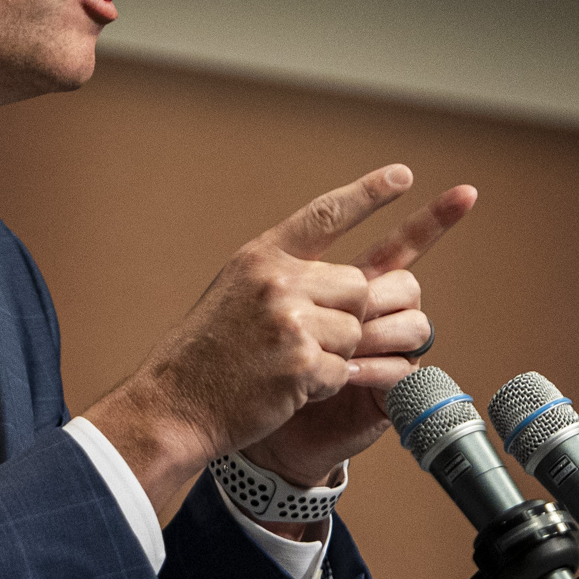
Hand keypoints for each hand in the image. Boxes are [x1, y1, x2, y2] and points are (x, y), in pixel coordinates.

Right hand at [83, 165, 475, 515]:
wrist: (175, 403)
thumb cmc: (207, 355)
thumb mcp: (236, 293)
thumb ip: (283, 278)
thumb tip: (347, 285)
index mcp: (262, 257)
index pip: (326, 215)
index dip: (368, 194)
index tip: (403, 175)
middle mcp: (277, 280)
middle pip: (357, 287)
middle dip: (347, 317)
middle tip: (308, 341)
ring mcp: (289, 320)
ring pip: (355, 332)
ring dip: (333, 356)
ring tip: (286, 366)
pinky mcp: (300, 362)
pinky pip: (343, 371)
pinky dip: (322, 387)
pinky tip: (285, 389)